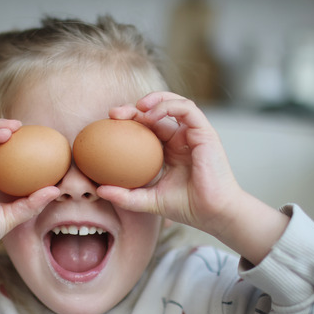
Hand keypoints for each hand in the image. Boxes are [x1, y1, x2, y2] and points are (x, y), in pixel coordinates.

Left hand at [100, 92, 287, 263]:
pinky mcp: (205, 132)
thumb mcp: (149, 201)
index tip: (108, 126)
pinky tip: (151, 115)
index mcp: (170, 150)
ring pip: (174, 103)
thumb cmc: (187, 208)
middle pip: (157, 112)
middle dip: (134, 108)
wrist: (213, 213)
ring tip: (136, 107)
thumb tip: (100, 190)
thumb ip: (126, 196)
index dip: (129, 122)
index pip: (147, 128)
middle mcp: (182, 138)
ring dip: (154, 100)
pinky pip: (187, 109)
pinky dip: (169, 106)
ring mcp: (194, 134)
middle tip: (114, 114)